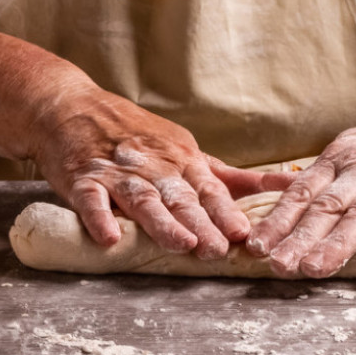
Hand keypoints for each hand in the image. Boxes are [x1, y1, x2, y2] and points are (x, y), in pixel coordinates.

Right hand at [31, 89, 288, 258]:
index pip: (209, 190)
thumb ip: (227, 176)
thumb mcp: (185, 148)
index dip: (225, 213)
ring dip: (161, 223)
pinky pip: (90, 199)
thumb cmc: (135, 133)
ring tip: (180, 244)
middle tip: (219, 249)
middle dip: (201, 223)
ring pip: (142, 199)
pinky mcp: (81, 178)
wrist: (71, 105)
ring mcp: (117, 172)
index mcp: (182, 160)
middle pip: (180, 197)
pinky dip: (98, 217)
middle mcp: (154, 165)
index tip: (243, 234)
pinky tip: (108, 237)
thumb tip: (284, 185)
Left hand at [245, 91, 355, 277]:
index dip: (277, 220)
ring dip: (337, 243)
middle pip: (326, 206)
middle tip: (276, 265)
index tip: (255, 246)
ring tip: (315, 269)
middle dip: (298, 237)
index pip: (302, 192)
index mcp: (342, 157)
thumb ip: (324, 174)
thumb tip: (278, 194)